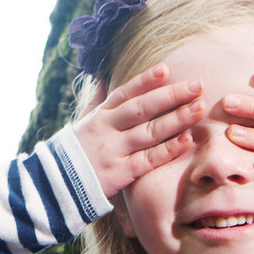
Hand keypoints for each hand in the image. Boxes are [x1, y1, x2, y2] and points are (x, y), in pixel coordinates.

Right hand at [71, 63, 204, 197]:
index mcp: (100, 114)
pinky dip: (168, 150)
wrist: (55, 185)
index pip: (125, 92)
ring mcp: (114, 150)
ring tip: (198, 108)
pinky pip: (148, 160)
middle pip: (142, 108)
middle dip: (171, 95)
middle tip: (197, 85)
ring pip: (149, 132)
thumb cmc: (75, 150)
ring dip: (176, 119)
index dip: (145, 80)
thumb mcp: (82, 120)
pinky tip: (187, 141)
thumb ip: (96, 98)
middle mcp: (107, 128)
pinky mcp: (120, 173)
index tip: (166, 69)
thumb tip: (101, 75)